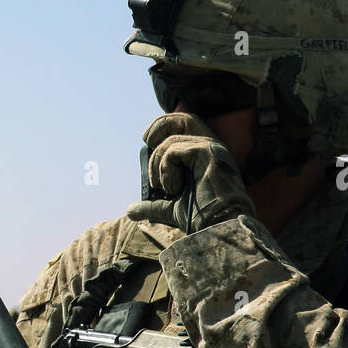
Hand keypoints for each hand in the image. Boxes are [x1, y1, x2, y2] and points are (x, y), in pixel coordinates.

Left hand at [126, 113, 254, 232]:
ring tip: (164, 187)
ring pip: (172, 139)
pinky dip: (165, 169)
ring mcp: (212, 149)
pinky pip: (174, 151)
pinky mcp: (207, 154)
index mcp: (206, 154)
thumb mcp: (171, 208)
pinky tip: (173, 187)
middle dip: (160, 125)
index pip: (186, 124)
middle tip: (146, 141)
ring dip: (158, 162)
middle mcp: (212, 147)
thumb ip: (152, 205)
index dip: (165, 124)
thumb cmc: (201, 219)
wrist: (216, 229)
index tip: (147, 140)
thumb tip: (130, 211)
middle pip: (184, 118)